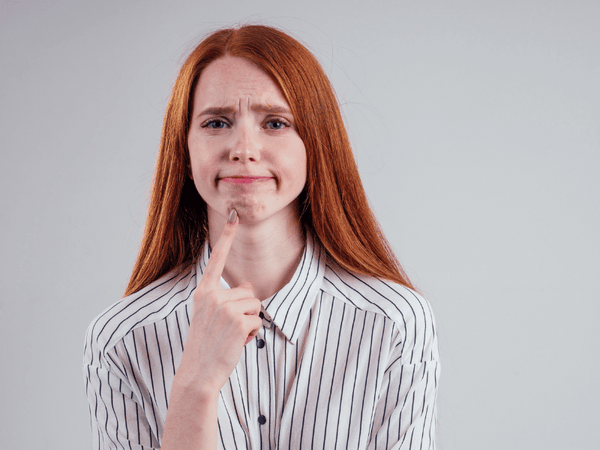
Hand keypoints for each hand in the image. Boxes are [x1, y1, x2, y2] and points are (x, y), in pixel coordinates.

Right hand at [176, 209, 262, 393]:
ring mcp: (225, 308)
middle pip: (249, 292)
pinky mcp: (238, 321)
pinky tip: (237, 343)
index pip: (217, 258)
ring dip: (250, 323)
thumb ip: (228, 298)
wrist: (197, 372)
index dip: (227, 235)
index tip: (234, 213)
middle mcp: (212, 295)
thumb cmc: (206, 344)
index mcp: (203, 291)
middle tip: (227, 330)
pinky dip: (253, 334)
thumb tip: (250, 286)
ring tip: (231, 337)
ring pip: (256, 306)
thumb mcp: (211, 315)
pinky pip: (259, 321)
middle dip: (246, 311)